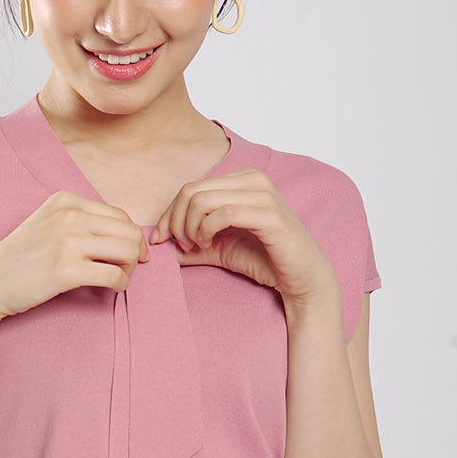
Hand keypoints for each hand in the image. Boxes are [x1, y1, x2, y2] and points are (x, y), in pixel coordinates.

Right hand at [0, 191, 149, 321]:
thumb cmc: (21, 259)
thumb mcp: (48, 224)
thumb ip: (80, 221)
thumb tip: (125, 233)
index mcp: (65, 200)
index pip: (120, 214)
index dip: (129, 237)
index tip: (125, 255)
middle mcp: (69, 215)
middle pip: (130, 231)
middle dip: (133, 252)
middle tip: (123, 269)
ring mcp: (68, 241)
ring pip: (128, 250)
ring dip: (129, 268)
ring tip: (116, 278)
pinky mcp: (67, 270)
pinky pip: (116, 275)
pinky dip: (121, 285)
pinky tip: (111, 289)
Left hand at [149, 169, 337, 305]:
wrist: (301, 278)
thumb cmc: (262, 258)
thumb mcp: (216, 248)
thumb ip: (188, 243)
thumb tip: (155, 244)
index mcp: (240, 180)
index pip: (190, 188)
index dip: (169, 214)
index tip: (163, 240)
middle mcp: (252, 179)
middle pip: (191, 191)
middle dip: (177, 223)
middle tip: (183, 247)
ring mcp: (262, 194)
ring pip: (202, 200)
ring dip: (190, 228)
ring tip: (197, 247)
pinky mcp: (269, 214)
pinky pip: (223, 213)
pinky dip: (206, 230)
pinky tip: (209, 245)